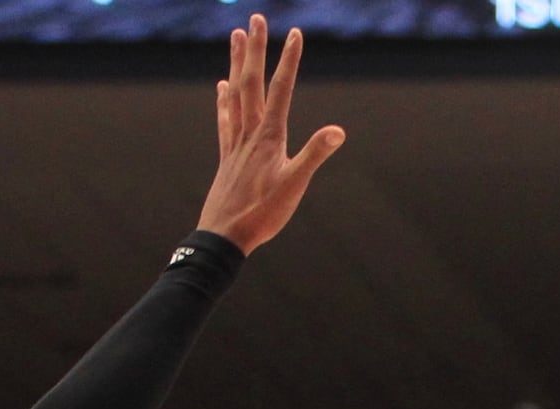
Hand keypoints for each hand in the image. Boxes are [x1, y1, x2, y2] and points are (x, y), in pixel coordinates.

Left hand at [196, 15, 345, 254]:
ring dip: (236, 64)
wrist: (224, 236)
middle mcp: (250, 133)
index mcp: (269, 137)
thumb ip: (315, 155)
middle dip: (254, 49)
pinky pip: (225, 119)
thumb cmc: (263, 214)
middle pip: (250, 82)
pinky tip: (221, 87)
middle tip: (255, 18)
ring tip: (235, 37)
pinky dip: (224, 100)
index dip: (288, 60)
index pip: (281, 90)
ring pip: (234, 94)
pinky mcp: (228, 157)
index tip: (294, 33)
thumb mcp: (295, 186)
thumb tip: (338, 131)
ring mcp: (236, 143)